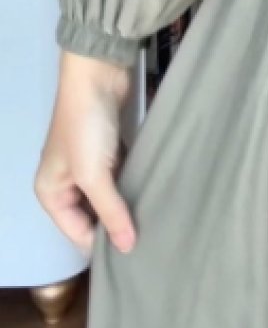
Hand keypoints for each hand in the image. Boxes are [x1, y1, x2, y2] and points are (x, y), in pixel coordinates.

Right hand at [34, 51, 137, 254]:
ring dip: (127, 205)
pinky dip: (132, 185)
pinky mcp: (108, 149)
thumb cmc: (86, 128)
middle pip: (92, 217)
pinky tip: (152, 196)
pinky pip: (120, 178)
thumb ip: (110, 212)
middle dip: (116, 225)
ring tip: (155, 223)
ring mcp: (88, 165)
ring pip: (109, 197)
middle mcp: (66, 183)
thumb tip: (127, 248)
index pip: (77, 234)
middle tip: (149, 240)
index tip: (136, 254)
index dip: (103, 244)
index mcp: (51, 194)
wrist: (97, 73)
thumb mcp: (94, 175)